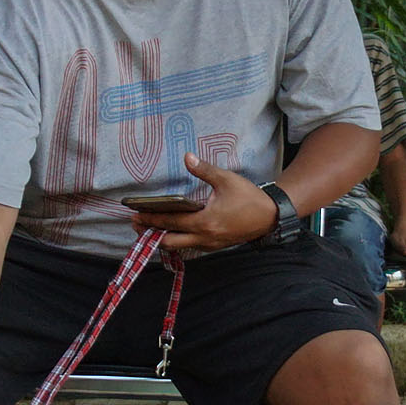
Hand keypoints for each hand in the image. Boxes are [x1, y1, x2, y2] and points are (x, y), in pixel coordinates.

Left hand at [131, 152, 277, 255]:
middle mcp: (204, 237)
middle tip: (137, 225)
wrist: (269, 216)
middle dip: (151, 234)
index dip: (151, 219)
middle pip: (169, 242)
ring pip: (179, 247)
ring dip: (163, 239)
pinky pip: (190, 246)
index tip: (135, 215)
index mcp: (205, 221)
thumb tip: (187, 157)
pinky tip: (171, 231)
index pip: (170, 222)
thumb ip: (204, 170)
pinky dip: (177, 240)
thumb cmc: (248, 197)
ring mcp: (209, 244)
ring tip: (150, 228)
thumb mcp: (226, 180)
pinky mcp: (214, 246)